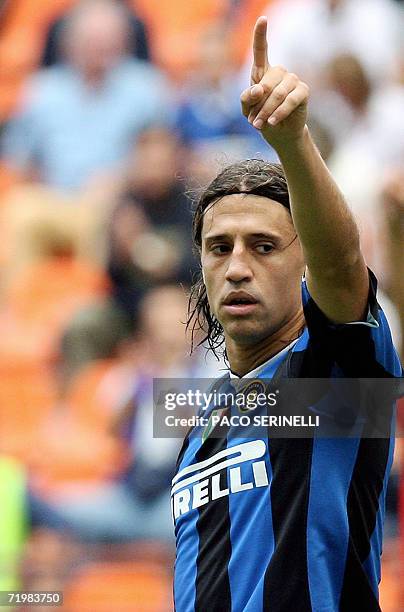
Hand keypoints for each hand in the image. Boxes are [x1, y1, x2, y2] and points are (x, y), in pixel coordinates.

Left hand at [240, 16, 308, 148]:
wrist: (278, 134)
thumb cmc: (261, 118)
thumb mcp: (247, 110)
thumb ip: (246, 99)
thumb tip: (257, 89)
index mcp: (263, 72)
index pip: (261, 51)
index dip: (261, 35)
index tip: (262, 19)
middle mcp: (279, 72)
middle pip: (268, 80)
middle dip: (259, 102)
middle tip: (253, 120)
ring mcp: (293, 80)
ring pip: (279, 92)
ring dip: (267, 110)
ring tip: (260, 124)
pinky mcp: (303, 91)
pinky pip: (291, 99)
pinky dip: (280, 112)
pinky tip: (273, 122)